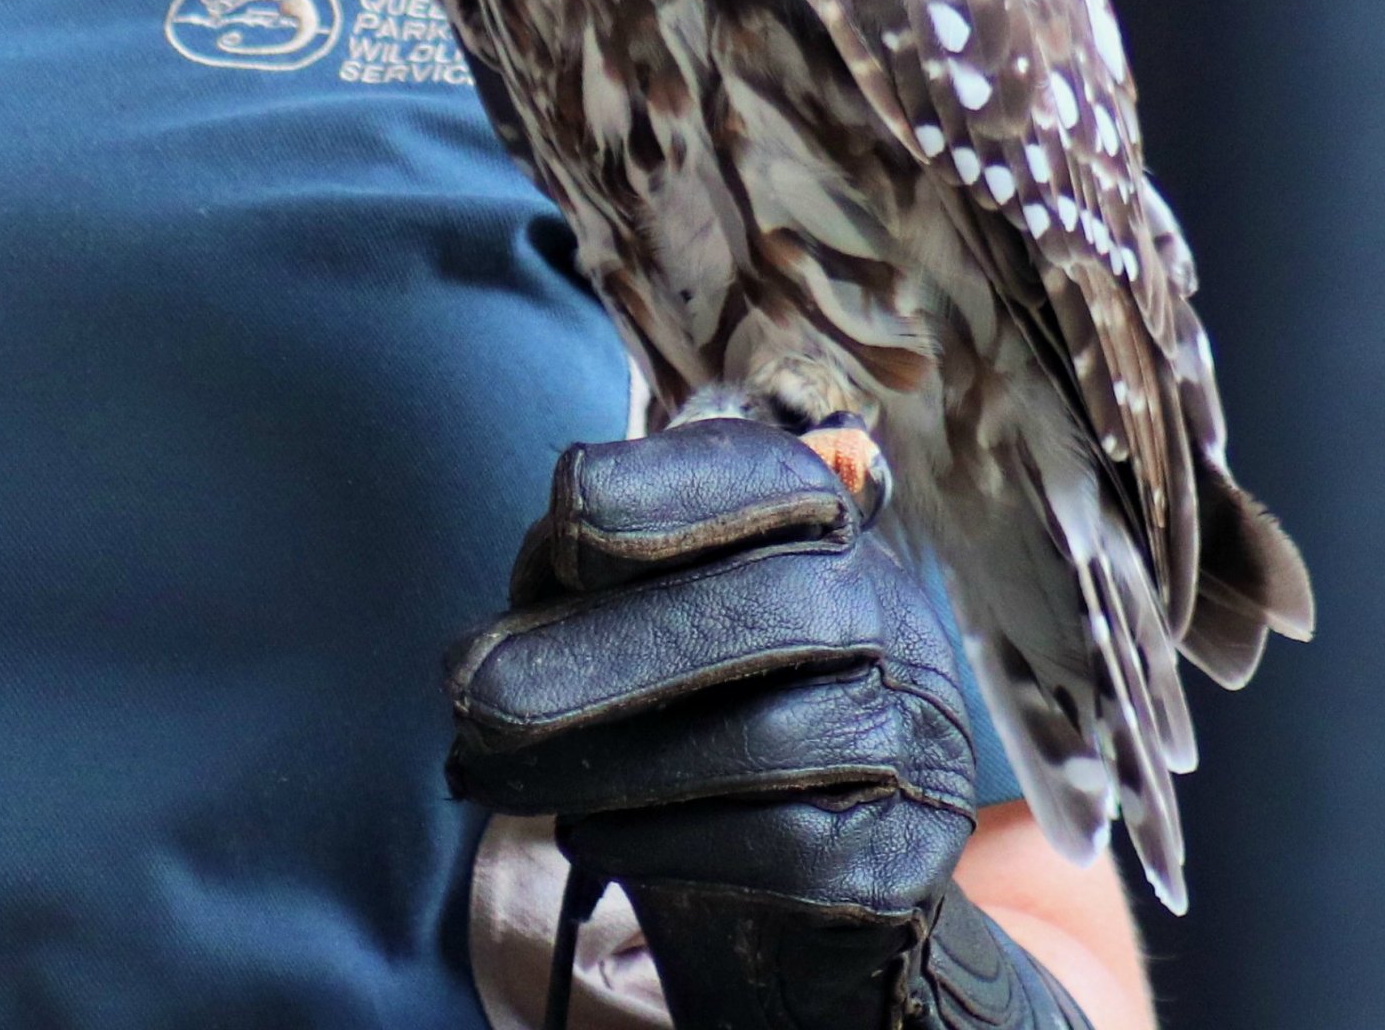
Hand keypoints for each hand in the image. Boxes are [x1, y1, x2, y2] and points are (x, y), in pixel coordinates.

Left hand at [446, 417, 1092, 1029]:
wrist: (791, 906)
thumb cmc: (691, 725)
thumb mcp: (636, 629)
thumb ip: (586, 589)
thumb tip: (521, 608)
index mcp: (825, 533)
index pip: (770, 478)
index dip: (669, 488)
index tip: (565, 516)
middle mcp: (892, 618)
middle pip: (771, 609)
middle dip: (606, 647)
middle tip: (468, 690)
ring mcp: (915, 740)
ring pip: (767, 739)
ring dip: (601, 762)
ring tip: (487, 777)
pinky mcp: (903, 858)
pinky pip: (781, 850)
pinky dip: (659, 845)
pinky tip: (584, 837)